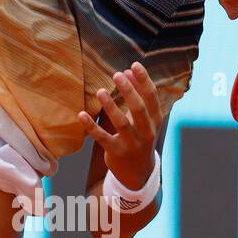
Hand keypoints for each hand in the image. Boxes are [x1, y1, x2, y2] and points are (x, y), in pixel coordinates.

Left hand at [77, 61, 161, 186]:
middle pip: (139, 109)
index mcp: (155, 121)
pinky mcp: (116, 153)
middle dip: (129, 91)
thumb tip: (128, 70)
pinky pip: (102, 138)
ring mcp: (132, 144)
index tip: (134, 65)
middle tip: (117, 74)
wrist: (138, 173)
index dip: (144, 81)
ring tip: (100, 91)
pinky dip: (91, 126)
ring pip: (122, 124)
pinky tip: (81, 114)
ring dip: (111, 106)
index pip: (152, 98)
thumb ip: (137, 95)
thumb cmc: (140, 137)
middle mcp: (146, 132)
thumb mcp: (144, 119)